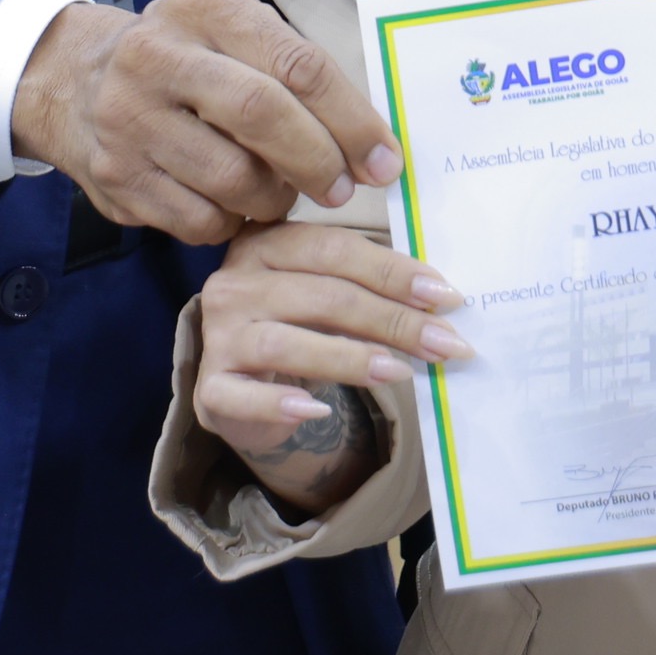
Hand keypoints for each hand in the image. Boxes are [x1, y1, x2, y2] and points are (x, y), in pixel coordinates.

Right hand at [10, 0, 401, 243]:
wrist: (76, 82)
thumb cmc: (189, 60)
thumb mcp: (235, 35)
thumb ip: (296, 72)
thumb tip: (371, 144)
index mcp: (204, 6)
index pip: (296, 63)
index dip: (350, 119)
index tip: (384, 159)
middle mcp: (157, 55)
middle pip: (262, 115)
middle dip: (318, 161)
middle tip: (344, 189)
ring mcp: (128, 118)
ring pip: (232, 178)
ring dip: (275, 197)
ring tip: (282, 190)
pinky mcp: (115, 177)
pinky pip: (199, 220)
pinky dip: (233, 221)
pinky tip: (236, 204)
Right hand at [191, 220, 473, 515]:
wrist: (246, 386)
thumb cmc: (299, 327)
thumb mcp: (330, 297)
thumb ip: (370, 290)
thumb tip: (440, 303)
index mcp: (267, 243)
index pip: (335, 249)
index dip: (393, 272)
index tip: (445, 296)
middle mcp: (234, 282)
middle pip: (321, 296)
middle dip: (391, 320)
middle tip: (443, 343)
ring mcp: (218, 336)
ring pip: (286, 342)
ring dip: (350, 357)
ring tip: (398, 371)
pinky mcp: (210, 387)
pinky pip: (242, 396)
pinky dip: (280, 404)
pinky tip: (319, 410)